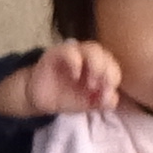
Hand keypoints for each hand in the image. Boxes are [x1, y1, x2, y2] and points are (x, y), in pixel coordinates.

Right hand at [0, 41, 122, 121]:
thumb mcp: (87, 104)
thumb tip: (112, 99)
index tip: (105, 97)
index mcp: (99, 67)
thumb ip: (102, 102)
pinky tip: (75, 76)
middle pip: (106, 55)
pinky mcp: (57, 53)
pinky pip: (70, 50)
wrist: (39, 99)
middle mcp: (89, 57)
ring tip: (91, 84)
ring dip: (96, 65)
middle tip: (99, 89)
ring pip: (93, 48)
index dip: (113, 80)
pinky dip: (76, 62)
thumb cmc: (65, 97)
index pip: (113, 67)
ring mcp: (73, 53)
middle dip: (107, 73)